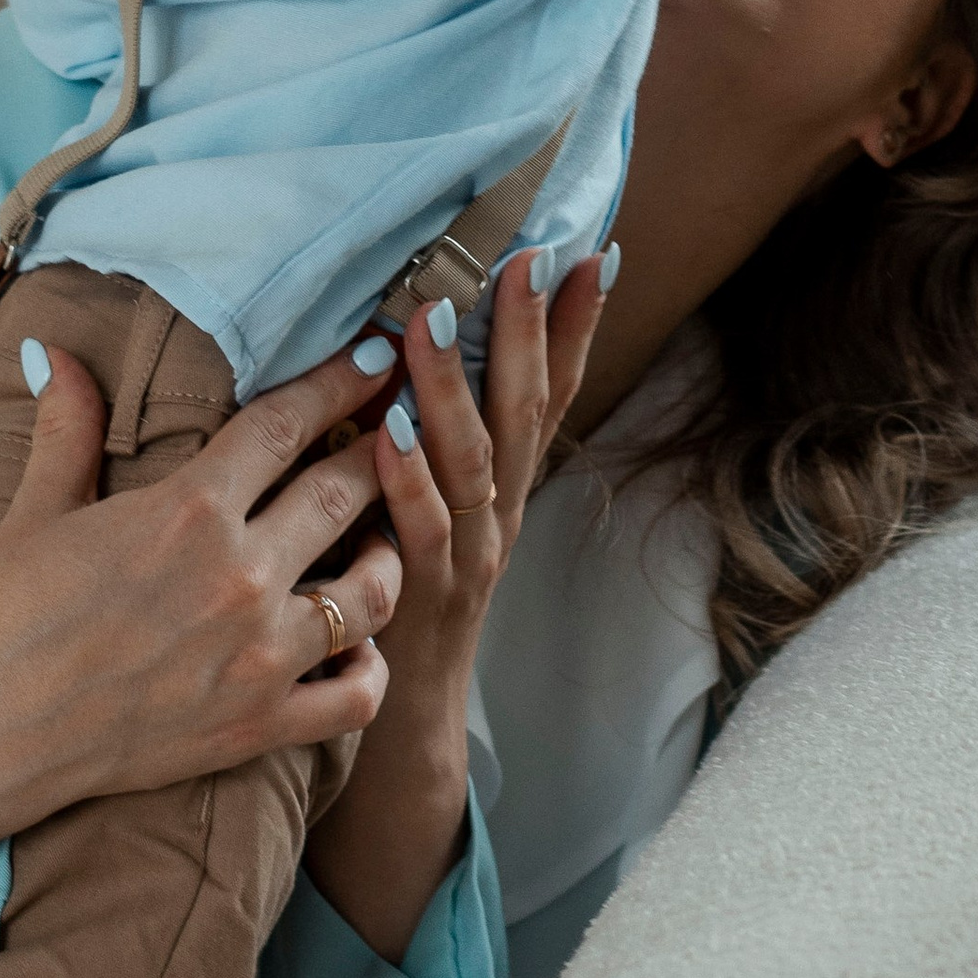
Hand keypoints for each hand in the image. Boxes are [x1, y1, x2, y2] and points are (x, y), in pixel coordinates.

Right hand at [0, 340, 406, 907]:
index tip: (374, 357)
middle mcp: (238, 577)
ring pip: (374, 590)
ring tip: (380, 537)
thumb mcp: (36, 509)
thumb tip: (56, 350)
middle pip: (347, 493)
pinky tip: (358, 644)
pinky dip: (372, 667)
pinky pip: (357, 694)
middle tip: (402, 430)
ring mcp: (256, 657)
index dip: (340, 381)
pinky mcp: (257, 726)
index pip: (289, 423)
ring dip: (388, 553)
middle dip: (382, 452)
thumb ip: (68, 426)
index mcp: (188, 510)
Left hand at [303, 244, 614, 961]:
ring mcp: (470, 560)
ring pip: (475, 464)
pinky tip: (387, 433)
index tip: (591, 251)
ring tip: (437, 319)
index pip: (551, 391)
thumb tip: (419, 342)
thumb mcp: (432, 505)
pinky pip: (420, 534)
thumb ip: (435, 434)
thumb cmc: (400, 594)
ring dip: (455, 387)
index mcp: (505, 488)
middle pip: (525, 413)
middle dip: (530, 332)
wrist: (400, 726)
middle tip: (528, 258)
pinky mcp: (423, 601)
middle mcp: (501, 516)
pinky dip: (408, 480)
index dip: (574, 325)